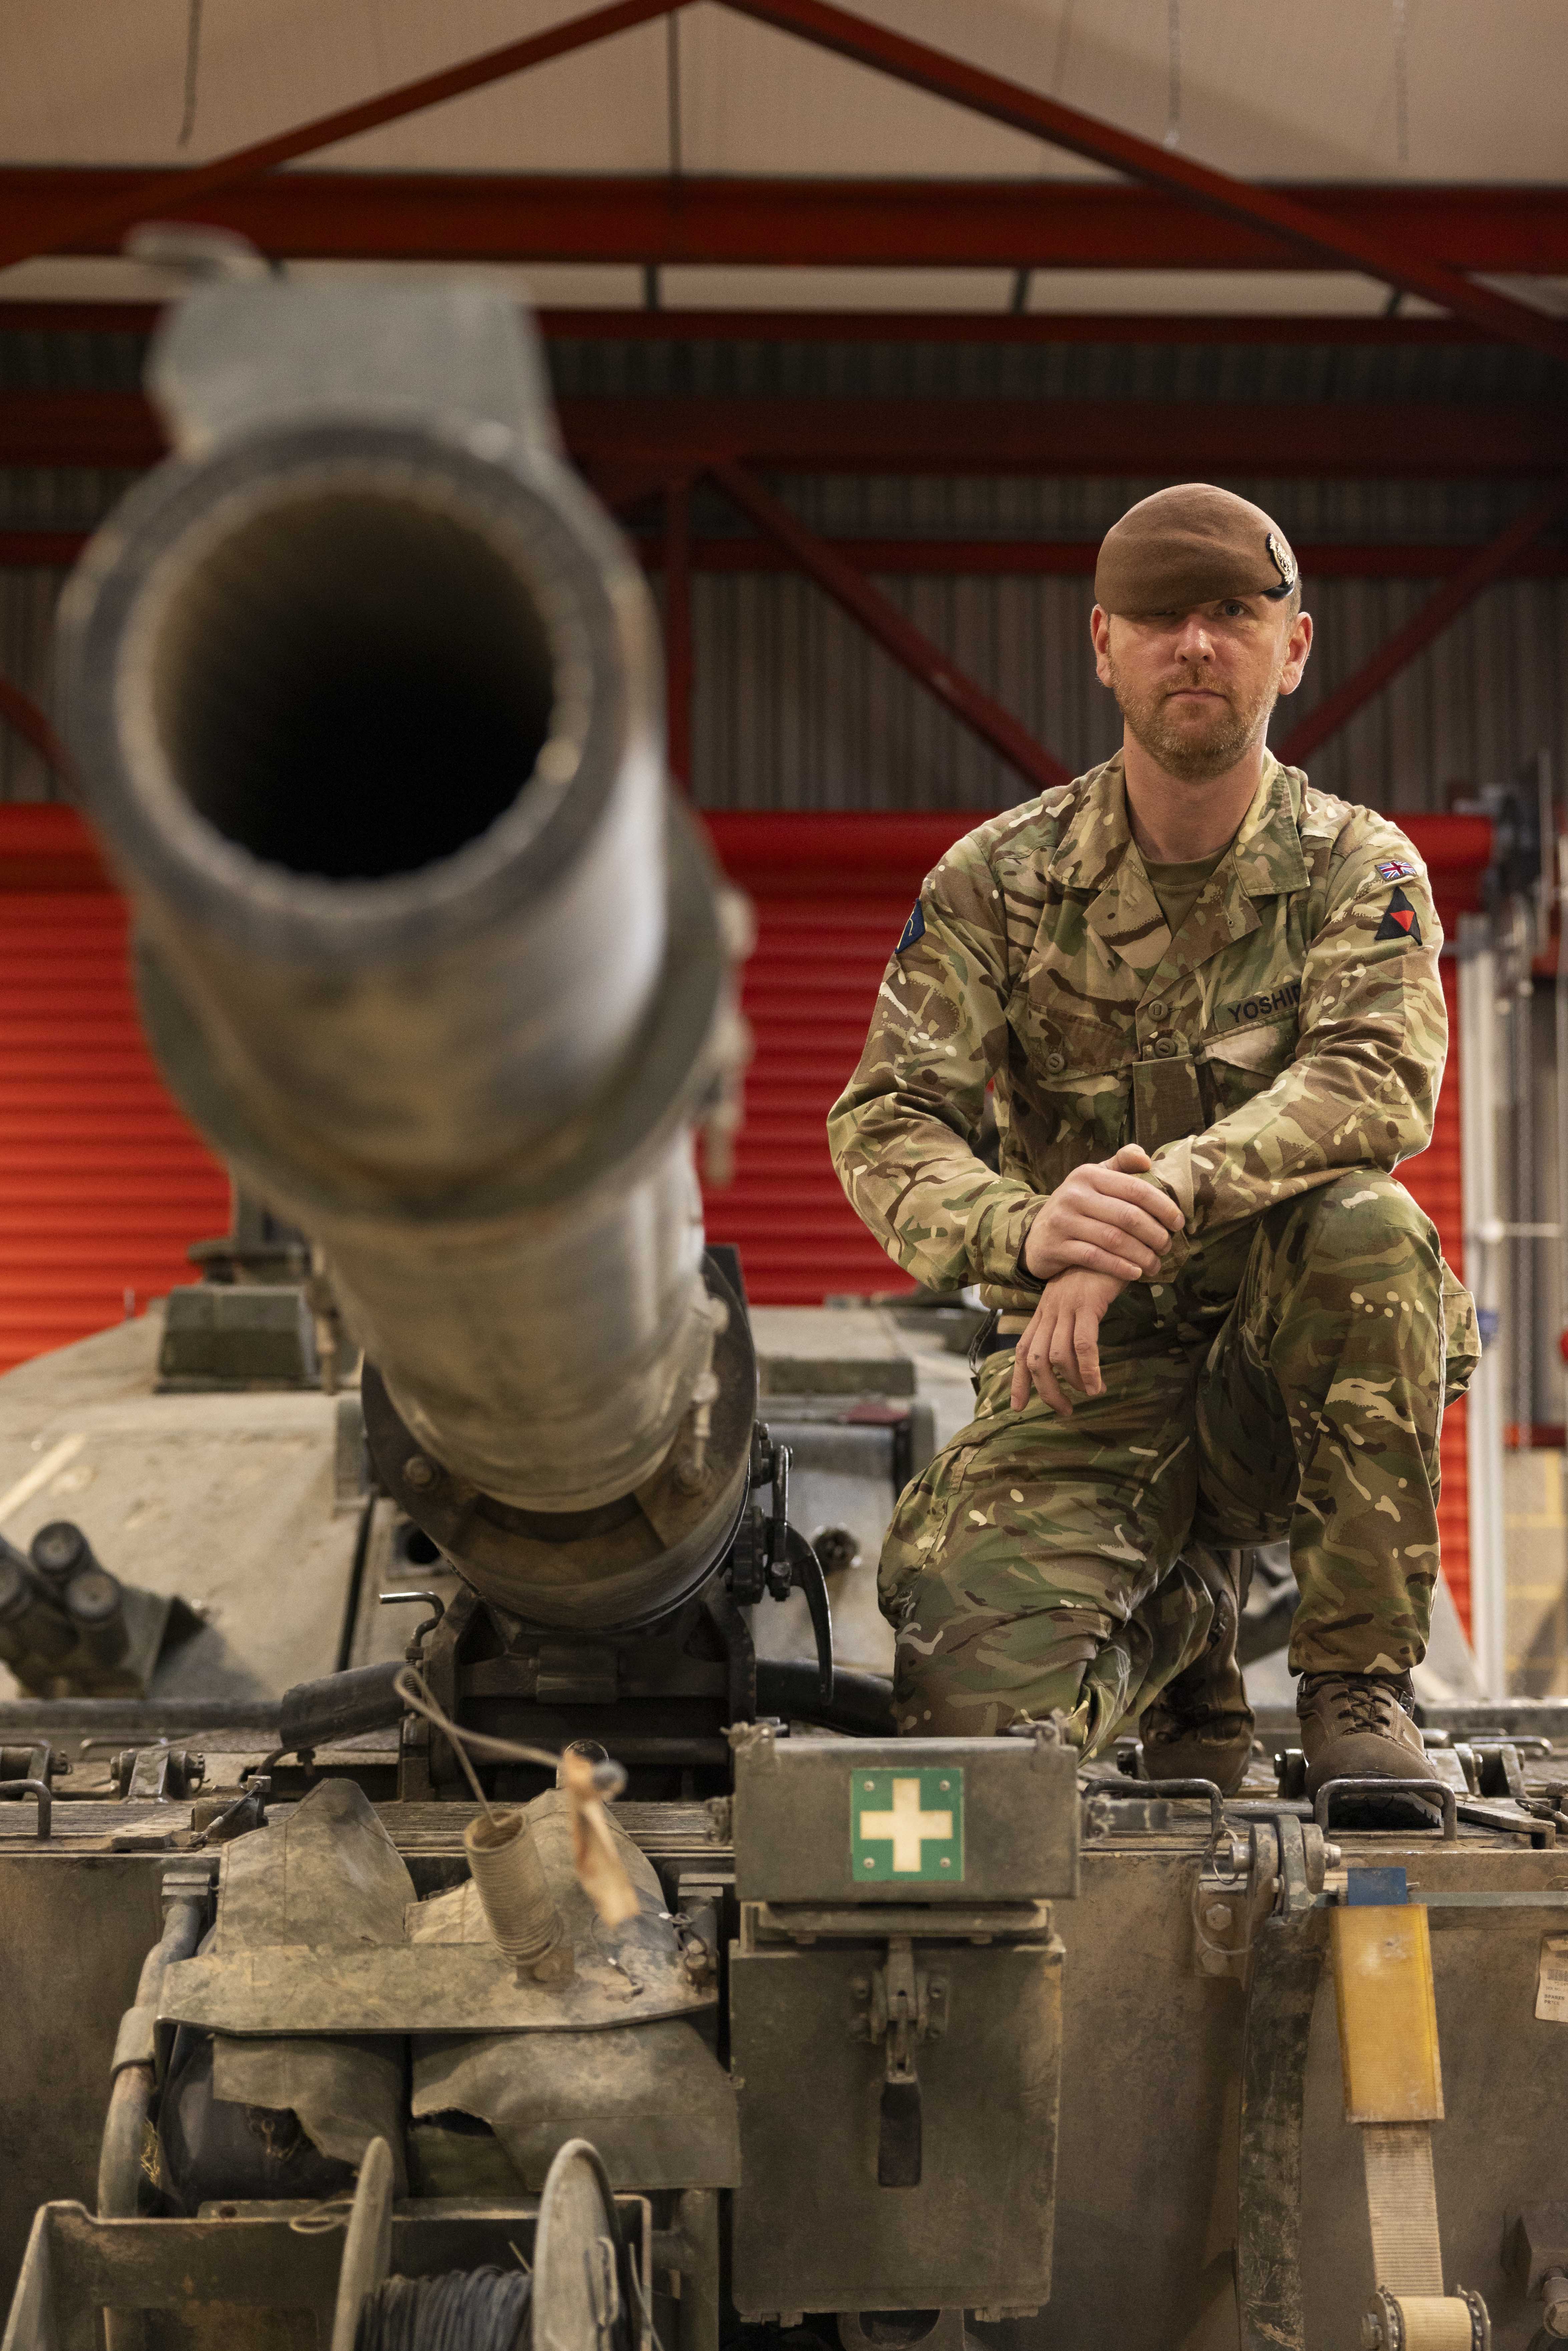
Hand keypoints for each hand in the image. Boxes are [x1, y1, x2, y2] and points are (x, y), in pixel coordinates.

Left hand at [1010, 1268, 1122, 1415]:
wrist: (1112, 1240)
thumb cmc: (1098, 1273)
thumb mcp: (1076, 1299)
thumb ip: (1067, 1321)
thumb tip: (1068, 1355)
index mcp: (1044, 1311)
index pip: (1022, 1350)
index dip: (1018, 1380)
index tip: (1018, 1406)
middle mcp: (1049, 1310)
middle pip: (1035, 1359)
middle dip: (1046, 1390)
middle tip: (1064, 1409)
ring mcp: (1066, 1307)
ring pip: (1055, 1355)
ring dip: (1071, 1382)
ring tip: (1090, 1393)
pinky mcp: (1087, 1304)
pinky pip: (1083, 1344)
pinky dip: (1088, 1369)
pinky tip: (1097, 1383)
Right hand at [1021, 1142, 1183, 1281]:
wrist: (1035, 1235)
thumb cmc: (1077, 1206)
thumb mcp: (1094, 1179)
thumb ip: (1121, 1164)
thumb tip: (1147, 1159)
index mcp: (1088, 1175)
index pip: (1135, 1189)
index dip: (1163, 1206)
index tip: (1178, 1223)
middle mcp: (1074, 1195)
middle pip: (1127, 1216)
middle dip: (1155, 1234)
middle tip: (1168, 1247)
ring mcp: (1063, 1221)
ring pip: (1114, 1239)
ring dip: (1141, 1255)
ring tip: (1155, 1265)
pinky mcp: (1055, 1246)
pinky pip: (1095, 1258)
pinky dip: (1119, 1267)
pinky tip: (1135, 1273)